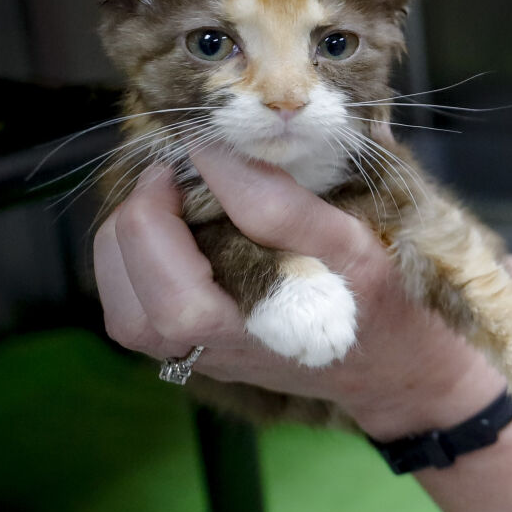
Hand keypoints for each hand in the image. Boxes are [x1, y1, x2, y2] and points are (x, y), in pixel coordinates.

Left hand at [92, 148, 503, 437]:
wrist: (391, 366)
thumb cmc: (377, 301)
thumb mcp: (349, 244)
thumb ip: (279, 204)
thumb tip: (210, 150)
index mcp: (244, 333)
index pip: (172, 272)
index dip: (170, 196)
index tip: (199, 144)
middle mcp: (203, 353)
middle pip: (129, 287)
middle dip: (140, 213)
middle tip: (177, 170)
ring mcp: (190, 356)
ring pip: (120, 299)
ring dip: (128, 238)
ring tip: (167, 197)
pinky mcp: (186, 350)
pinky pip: (132, 304)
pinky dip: (133, 260)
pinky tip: (169, 230)